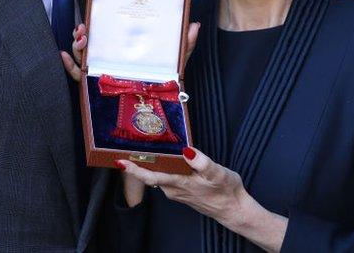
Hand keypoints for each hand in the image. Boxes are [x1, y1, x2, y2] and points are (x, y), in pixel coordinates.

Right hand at [60, 22, 200, 82]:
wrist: (159, 110)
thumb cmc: (165, 84)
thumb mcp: (176, 61)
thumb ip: (186, 44)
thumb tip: (195, 24)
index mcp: (125, 52)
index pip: (108, 36)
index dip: (98, 26)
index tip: (91, 18)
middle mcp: (110, 61)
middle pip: (91, 44)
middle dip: (83, 34)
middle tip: (83, 29)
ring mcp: (101, 74)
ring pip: (82, 57)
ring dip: (76, 45)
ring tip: (79, 39)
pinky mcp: (95, 88)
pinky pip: (78, 76)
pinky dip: (68, 65)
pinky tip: (61, 55)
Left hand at [117, 147, 247, 223]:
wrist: (233, 209)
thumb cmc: (226, 191)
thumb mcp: (217, 172)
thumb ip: (201, 161)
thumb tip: (186, 150)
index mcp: (178, 183)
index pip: (151, 176)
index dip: (134, 169)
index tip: (120, 162)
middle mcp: (173, 189)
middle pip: (151, 174)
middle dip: (139, 161)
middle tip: (128, 144)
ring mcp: (176, 191)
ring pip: (158, 175)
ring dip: (151, 163)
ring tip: (143, 145)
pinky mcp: (180, 190)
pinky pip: (166, 177)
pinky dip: (162, 167)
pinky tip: (164, 156)